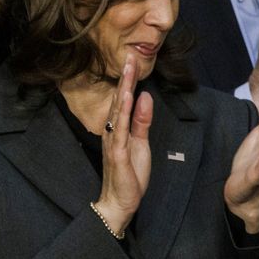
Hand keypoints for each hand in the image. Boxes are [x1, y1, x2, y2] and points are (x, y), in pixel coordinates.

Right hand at [95, 54, 153, 236]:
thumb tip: (145, 97)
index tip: (132, 61)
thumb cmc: (130, 174)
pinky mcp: (118, 154)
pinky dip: (123, 113)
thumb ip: (142, 121)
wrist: (121, 201)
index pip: (124, 101)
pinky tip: (126, 100)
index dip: (128, 81)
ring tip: (128, 72)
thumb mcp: (142, 143)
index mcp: (119, 129)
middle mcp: (112, 132)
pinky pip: (120, 130)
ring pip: (118, 112)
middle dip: (125, 79)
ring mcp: (114, 142)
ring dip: (123, 90)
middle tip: (129, 57)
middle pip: (119, 100)